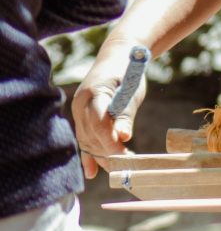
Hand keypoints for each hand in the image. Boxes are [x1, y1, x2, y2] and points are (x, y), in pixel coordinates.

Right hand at [71, 49, 147, 177]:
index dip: (110, 142)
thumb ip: (126, 114)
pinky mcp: (82, 118)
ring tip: (121, 170)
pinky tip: (92, 173)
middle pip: (92, 135)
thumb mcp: (132, 91)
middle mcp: (81, 104)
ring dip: (103, 157)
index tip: (125, 157)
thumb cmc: (129, 72)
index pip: (99, 124)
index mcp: (93, 93)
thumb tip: (123, 137)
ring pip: (88, 140)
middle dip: (109, 154)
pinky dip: (89, 156)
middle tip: (128, 169)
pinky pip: (84, 139)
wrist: (117, 56)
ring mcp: (79, 111)